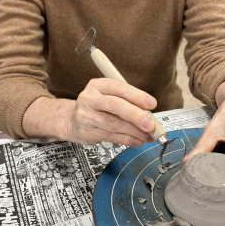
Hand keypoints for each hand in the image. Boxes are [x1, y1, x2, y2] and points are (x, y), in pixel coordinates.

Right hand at [23, 79, 157, 146]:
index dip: (137, 96)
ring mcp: (86, 116)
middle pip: (115, 106)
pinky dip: (127, 140)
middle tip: (150, 124)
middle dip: (135, 115)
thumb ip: (128, 102)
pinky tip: (137, 140)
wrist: (72, 120)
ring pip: (114, 124)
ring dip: (134, 131)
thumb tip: (150, 114)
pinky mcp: (87, 132)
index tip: (152, 104)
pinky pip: (111, 137)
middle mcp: (90, 98)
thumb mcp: (110, 96)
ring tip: (148, 135)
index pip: (119, 88)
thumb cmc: (98, 106)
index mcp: (98, 85)